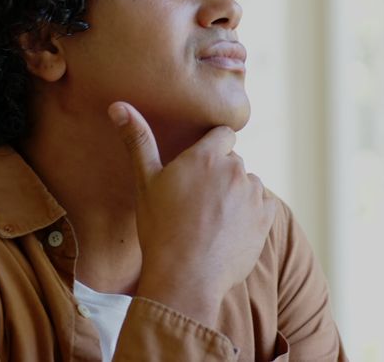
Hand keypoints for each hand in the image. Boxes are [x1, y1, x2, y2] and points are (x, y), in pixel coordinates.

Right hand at [108, 101, 277, 327]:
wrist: (184, 277)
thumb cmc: (160, 229)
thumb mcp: (145, 182)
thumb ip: (138, 140)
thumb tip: (118, 105)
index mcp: (206, 156)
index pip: (223, 135)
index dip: (212, 149)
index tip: (199, 169)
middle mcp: (235, 169)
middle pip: (234, 161)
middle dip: (220, 175)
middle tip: (198, 202)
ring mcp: (253, 195)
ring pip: (248, 185)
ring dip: (236, 195)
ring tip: (212, 221)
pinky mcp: (265, 219)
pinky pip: (263, 206)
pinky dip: (250, 215)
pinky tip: (228, 231)